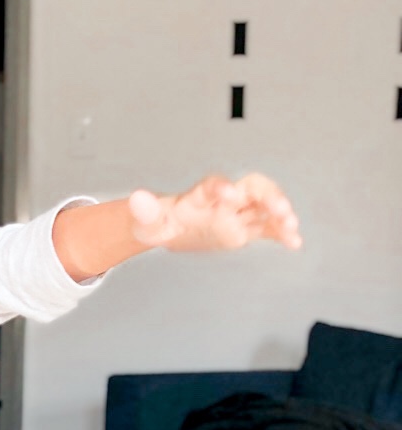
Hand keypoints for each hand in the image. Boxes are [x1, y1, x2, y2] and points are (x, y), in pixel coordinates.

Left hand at [128, 172, 302, 253]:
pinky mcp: (246, 228)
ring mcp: (238, 212)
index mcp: (199, 196)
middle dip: (268, 195)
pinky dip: (282, 233)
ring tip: (291, 228)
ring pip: (265, 206)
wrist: (170, 228)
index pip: (212, 186)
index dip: (221, 188)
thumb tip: (135, 198)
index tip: (230, 194)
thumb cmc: (157, 222)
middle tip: (279, 209)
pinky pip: (268, 227)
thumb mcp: (147, 220)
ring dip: (280, 214)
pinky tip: (294, 243)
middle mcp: (224, 198)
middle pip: (252, 187)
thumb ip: (144, 210)